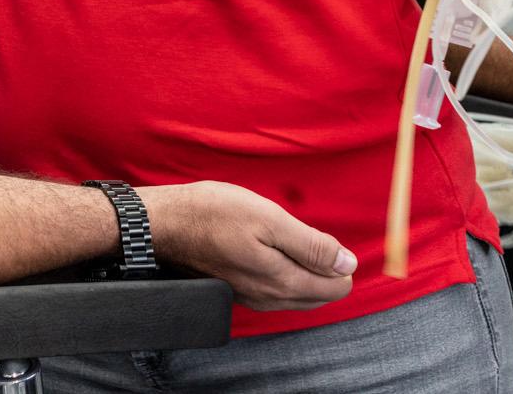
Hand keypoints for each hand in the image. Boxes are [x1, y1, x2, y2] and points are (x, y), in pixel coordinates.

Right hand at [138, 182, 356, 310]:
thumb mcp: (270, 219)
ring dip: (303, 270)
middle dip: (324, 267)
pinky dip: (284, 274)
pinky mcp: (238, 291)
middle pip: (320, 294)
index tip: (321, 234)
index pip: (337, 286)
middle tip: (304, 233)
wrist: (165, 225)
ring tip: (287, 237)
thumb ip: (311, 245)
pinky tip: (271, 250)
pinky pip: (276, 292)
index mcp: (284, 282)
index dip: (339, 258)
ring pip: (298, 294)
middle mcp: (271, 299)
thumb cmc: (214, 214)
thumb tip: (347, 263)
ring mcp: (253, 298)